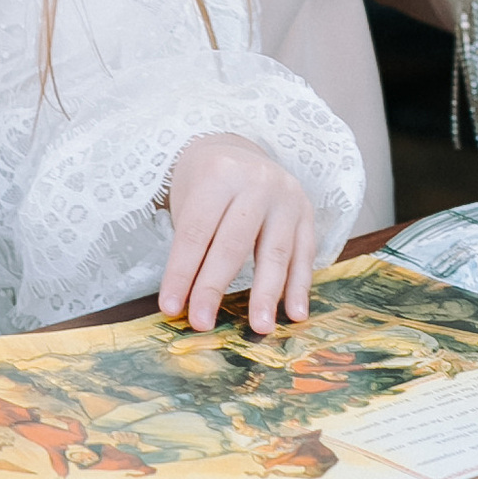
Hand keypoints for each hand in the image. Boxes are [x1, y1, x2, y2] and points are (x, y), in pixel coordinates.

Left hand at [160, 134, 320, 335]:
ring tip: (259, 327)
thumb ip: (192, 246)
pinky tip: (294, 313)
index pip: (196, 232)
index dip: (181, 273)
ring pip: (275, 252)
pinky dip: (299, 286)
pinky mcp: (307, 212)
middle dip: (215, 287)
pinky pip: (304, 254)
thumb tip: (187, 303)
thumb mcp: (189, 201)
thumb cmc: (205, 184)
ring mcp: (286, 197)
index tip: (170, 308)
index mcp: (219, 174)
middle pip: (233, 244)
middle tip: (203, 323)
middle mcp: (256, 182)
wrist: (237, 150)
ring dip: (266, 294)